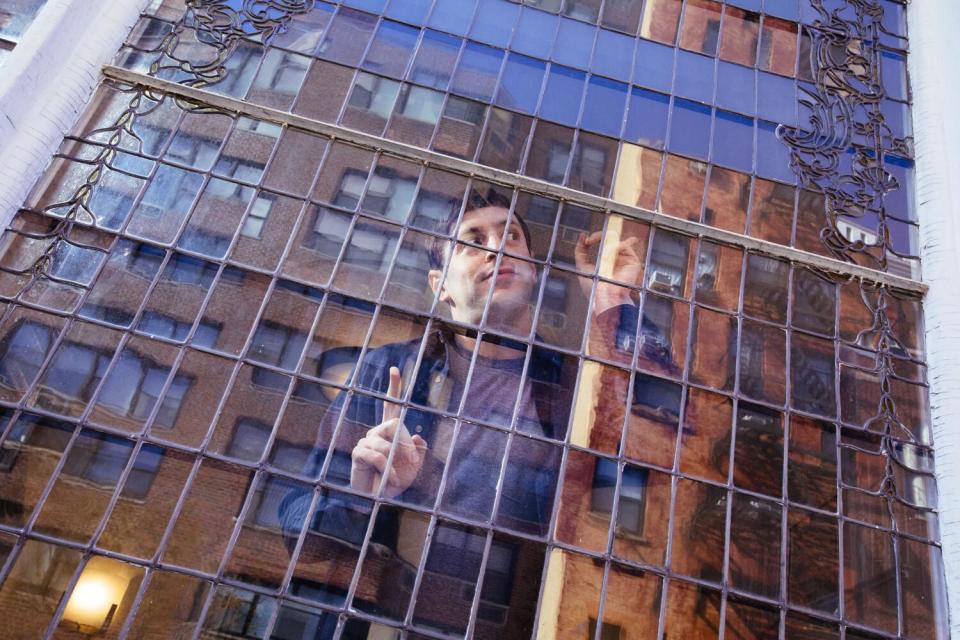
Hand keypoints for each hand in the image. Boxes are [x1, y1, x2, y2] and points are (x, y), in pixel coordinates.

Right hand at [350, 366, 426, 497]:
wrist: (376, 501)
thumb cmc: (395, 482)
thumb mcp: (413, 467)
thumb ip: (418, 451)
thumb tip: (418, 437)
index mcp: (390, 432)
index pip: (390, 405)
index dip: (393, 387)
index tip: (394, 369)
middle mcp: (376, 433)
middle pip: (395, 424)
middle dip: (405, 443)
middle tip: (412, 462)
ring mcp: (366, 442)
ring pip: (386, 442)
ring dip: (396, 463)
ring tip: (397, 478)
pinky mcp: (358, 454)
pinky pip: (376, 455)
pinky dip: (387, 469)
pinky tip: (389, 480)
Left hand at [575, 232, 641, 312]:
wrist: (604, 298)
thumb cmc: (594, 288)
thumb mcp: (582, 267)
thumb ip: (580, 251)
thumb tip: (582, 235)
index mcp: (607, 261)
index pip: (603, 243)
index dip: (595, 238)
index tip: (586, 240)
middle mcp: (617, 260)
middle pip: (611, 239)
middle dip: (599, 235)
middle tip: (590, 239)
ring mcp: (625, 260)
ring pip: (617, 241)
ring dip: (606, 238)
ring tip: (597, 242)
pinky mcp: (633, 262)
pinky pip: (625, 247)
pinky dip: (616, 244)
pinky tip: (608, 247)